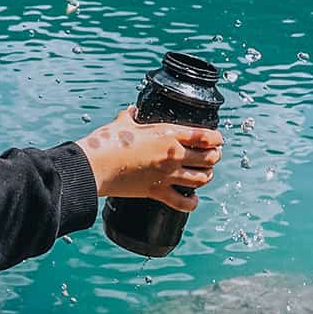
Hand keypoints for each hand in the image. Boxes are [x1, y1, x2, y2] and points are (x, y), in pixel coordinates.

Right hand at [76, 106, 223, 212]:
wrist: (94, 166)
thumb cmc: (107, 142)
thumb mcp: (122, 123)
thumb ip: (130, 116)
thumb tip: (131, 111)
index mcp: (168, 134)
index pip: (206, 136)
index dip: (217, 138)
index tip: (217, 139)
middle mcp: (173, 155)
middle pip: (209, 158)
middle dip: (214, 157)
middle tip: (211, 156)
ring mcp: (167, 175)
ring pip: (202, 179)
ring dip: (205, 177)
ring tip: (203, 174)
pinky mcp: (157, 192)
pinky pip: (184, 203)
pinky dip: (191, 202)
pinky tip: (192, 199)